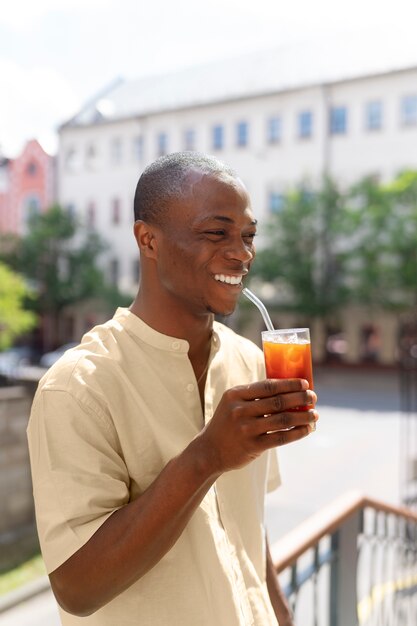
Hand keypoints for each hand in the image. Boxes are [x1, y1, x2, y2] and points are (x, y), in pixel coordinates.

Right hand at [199, 378, 316, 473]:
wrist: (209, 450)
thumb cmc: (227, 423)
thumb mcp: (232, 403)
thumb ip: (254, 396)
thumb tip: (289, 389)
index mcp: (235, 395)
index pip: (268, 386)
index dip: (289, 384)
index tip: (305, 383)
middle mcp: (240, 410)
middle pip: (278, 401)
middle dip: (300, 398)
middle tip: (313, 397)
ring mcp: (246, 429)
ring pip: (283, 420)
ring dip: (303, 416)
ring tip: (314, 415)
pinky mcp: (252, 446)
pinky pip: (281, 438)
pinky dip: (297, 433)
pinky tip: (307, 429)